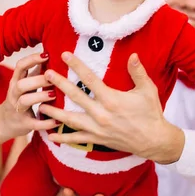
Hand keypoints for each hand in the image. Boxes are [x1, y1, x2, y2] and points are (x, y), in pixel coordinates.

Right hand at [0, 53, 59, 138]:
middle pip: (21, 84)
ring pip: (24, 101)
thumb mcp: (25, 84)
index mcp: (16, 82)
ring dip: (40, 96)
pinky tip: (58, 121)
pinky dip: (46, 122)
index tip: (47, 55)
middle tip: (53, 78)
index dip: (32, 59)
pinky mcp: (24, 124)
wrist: (5, 123)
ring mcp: (18, 109)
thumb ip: (36, 72)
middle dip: (37, 80)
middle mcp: (14, 94)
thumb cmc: (21, 99)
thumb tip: (51, 54)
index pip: (20, 67)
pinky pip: (34, 123)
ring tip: (54, 95)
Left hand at [39, 51, 184, 163]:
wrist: (154, 140)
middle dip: (59, 84)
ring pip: (70, 119)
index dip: (76, 66)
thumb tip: (133, 55)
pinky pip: (76, 138)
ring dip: (54, 113)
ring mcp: (97, 128)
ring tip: (40, 106)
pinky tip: (50, 134)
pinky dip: (62, 137)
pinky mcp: (97, 139)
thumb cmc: (151, 113)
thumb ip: (138, 72)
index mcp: (111, 99)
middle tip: (46, 75)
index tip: (64, 55)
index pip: (90, 79)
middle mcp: (101, 113)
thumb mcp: (147, 90)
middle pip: (75, 96)